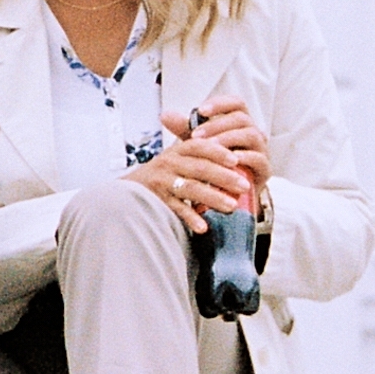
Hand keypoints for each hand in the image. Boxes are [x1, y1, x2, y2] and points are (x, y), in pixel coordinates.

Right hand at [124, 108, 254, 234]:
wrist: (130, 190)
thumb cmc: (164, 174)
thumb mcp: (178, 159)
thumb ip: (200, 156)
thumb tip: (238, 160)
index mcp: (177, 150)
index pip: (199, 146)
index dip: (218, 152)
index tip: (236, 160)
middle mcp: (168, 163)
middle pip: (199, 167)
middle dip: (224, 177)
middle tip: (244, 186)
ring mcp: (161, 181)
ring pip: (190, 188)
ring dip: (212, 197)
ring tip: (231, 206)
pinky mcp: (156, 200)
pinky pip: (176, 209)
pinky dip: (190, 217)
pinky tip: (203, 226)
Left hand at [185, 93, 271, 199]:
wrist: (229, 194)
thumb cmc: (214, 163)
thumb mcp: (198, 144)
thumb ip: (185, 129)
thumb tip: (165, 114)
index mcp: (239, 123)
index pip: (236, 103)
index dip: (220, 103)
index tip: (200, 110)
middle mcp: (253, 133)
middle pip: (242, 118)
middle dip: (217, 125)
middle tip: (196, 135)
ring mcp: (261, 150)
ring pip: (251, 135)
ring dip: (228, 139)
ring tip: (209, 147)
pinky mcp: (265, 169)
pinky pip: (259, 158)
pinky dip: (244, 158)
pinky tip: (228, 161)